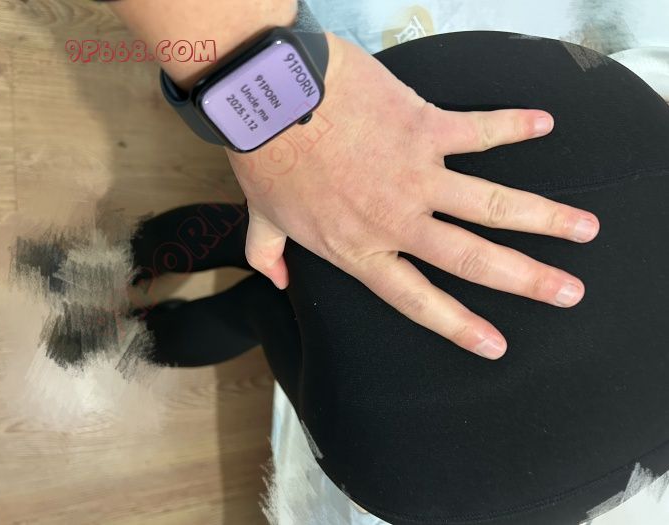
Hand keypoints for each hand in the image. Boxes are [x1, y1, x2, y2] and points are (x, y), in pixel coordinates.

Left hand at [227, 33, 599, 359]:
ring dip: (544, 218)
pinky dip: (514, 125)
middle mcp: (398, 220)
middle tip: (569, 293)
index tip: (496, 344)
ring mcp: (416, 175)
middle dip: (527, 280)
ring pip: (493, 204)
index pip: (418, 300)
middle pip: (474, 259)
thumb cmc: (266, 158)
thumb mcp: (261, 220)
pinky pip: (480, 130)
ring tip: (584, 229)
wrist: (272, 98)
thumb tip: (276, 280)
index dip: (460, 325)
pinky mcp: (425, 127)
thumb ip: (270, 256)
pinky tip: (544, 125)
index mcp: (361, 249)